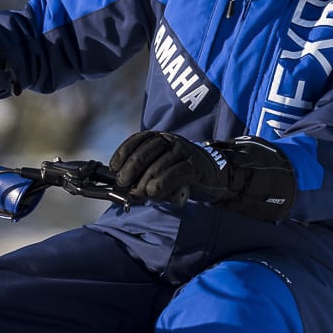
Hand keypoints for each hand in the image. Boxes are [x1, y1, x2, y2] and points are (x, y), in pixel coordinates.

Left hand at [108, 130, 297, 219]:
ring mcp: (185, 151)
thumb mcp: (162, 171)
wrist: (218, 175)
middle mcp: (172, 140)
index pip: (138, 140)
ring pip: (160, 164)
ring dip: (145, 181)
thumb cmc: (184, 175)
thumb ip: (145, 176)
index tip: (113, 167)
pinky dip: (162, 184)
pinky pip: (176, 173)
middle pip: (146, 152)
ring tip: (138, 194)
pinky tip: (153, 193)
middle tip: (123, 185)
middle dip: (131, 169)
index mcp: (161, 138)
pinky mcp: (196, 166)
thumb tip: (125, 190)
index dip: (124, 152)